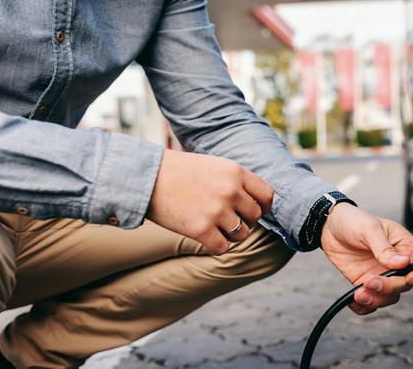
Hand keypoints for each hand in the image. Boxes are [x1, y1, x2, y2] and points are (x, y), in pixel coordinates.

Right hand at [147, 149, 273, 253]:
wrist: (146, 178)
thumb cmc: (179, 171)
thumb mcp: (214, 165)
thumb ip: (236, 181)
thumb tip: (257, 202)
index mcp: (236, 172)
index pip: (267, 196)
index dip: (263, 206)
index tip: (255, 210)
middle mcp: (230, 191)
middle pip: (255, 216)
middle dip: (244, 220)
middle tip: (228, 218)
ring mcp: (217, 211)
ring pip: (241, 234)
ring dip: (231, 234)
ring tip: (216, 226)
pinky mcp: (201, 230)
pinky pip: (223, 247)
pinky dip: (216, 245)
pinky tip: (206, 236)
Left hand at [320, 203, 412, 314]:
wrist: (330, 226)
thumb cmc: (354, 220)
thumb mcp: (371, 228)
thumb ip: (385, 248)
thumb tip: (402, 263)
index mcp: (405, 247)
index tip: (410, 278)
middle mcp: (396, 265)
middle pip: (405, 286)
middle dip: (390, 287)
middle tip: (371, 281)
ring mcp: (382, 275)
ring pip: (389, 297)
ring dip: (376, 299)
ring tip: (360, 292)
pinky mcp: (366, 284)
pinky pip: (371, 302)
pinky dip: (364, 306)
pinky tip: (354, 301)